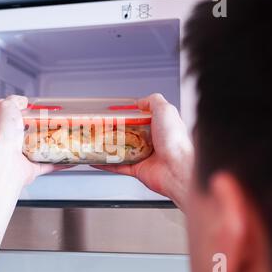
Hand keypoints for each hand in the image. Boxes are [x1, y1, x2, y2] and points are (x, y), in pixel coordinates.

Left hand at [0, 95, 61, 185]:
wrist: (5, 163)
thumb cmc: (2, 136)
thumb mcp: (6, 106)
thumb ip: (14, 100)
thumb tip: (23, 100)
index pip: (6, 113)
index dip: (17, 107)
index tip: (31, 105)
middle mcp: (7, 141)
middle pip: (25, 130)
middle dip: (38, 125)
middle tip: (51, 119)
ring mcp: (19, 155)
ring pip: (37, 147)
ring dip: (49, 142)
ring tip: (62, 134)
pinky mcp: (30, 168)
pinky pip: (48, 165)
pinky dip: (58, 162)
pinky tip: (67, 157)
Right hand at [93, 93, 193, 208]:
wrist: (177, 169)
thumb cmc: (175, 141)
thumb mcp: (166, 110)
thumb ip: (153, 101)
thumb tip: (140, 101)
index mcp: (159, 126)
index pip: (140, 117)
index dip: (126, 114)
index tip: (113, 111)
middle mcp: (152, 141)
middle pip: (128, 133)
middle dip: (113, 130)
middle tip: (100, 126)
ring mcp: (144, 156)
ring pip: (121, 150)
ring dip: (107, 146)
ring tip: (94, 141)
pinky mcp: (137, 170)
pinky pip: (118, 166)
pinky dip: (106, 164)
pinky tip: (96, 160)